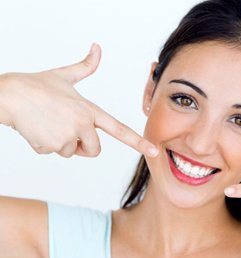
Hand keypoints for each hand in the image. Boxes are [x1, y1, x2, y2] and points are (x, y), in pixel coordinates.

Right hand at [0, 43, 158, 157]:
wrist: (9, 95)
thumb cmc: (36, 86)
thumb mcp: (65, 75)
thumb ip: (86, 66)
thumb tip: (97, 47)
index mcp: (89, 110)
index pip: (119, 129)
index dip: (137, 141)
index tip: (153, 150)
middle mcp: (82, 124)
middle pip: (94, 151)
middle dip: (84, 146)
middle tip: (68, 130)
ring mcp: (67, 137)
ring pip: (72, 152)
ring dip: (62, 144)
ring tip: (49, 124)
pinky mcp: (51, 147)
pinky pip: (54, 153)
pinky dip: (46, 145)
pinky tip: (39, 129)